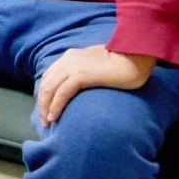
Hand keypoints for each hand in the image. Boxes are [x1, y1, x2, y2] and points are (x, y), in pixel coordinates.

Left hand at [37, 46, 154, 126]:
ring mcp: (73, 67)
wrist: (136, 56)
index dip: (45, 93)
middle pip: (46, 83)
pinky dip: (55, 106)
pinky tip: (54, 116)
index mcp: (70, 57)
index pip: (50, 76)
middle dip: (42, 103)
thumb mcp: (98, 64)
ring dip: (46, 107)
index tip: (46, 107)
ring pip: (50, 89)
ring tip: (47, 122)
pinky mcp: (81, 75)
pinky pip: (62, 93)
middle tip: (44, 120)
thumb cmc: (123, 62)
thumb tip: (84, 83)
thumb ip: (87, 71)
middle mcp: (67, 60)